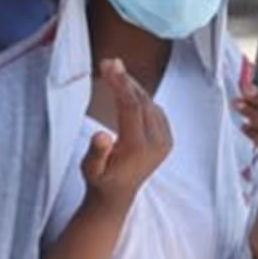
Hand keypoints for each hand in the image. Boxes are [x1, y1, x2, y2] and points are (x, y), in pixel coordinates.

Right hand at [83, 59, 172, 204]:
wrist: (117, 196)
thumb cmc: (100, 179)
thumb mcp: (90, 169)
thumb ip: (97, 152)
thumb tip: (101, 134)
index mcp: (139, 147)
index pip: (131, 107)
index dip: (120, 84)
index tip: (108, 67)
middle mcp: (157, 143)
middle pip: (142, 102)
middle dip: (125, 80)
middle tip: (110, 62)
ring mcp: (164, 141)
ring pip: (150, 104)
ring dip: (134, 87)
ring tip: (116, 71)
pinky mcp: (166, 139)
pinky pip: (155, 111)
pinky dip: (142, 97)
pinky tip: (129, 89)